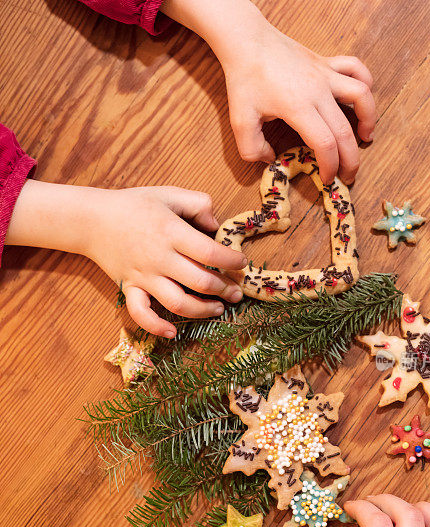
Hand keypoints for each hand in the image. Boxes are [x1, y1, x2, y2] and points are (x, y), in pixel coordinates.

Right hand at [7, 180, 246, 337]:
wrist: (91, 219)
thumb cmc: (133, 205)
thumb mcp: (168, 194)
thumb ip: (198, 203)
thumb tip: (217, 225)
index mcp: (170, 232)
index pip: (209, 252)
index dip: (231, 261)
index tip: (241, 263)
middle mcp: (159, 258)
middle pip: (200, 282)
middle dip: (224, 290)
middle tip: (236, 293)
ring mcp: (143, 276)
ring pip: (178, 303)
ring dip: (203, 310)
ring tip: (218, 309)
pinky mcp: (129, 289)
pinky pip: (141, 314)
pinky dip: (156, 327)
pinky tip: (173, 332)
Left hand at [162, 0, 374, 184]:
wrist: (247, 41)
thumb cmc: (244, 80)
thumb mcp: (240, 120)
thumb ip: (252, 149)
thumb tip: (271, 160)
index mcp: (298, 108)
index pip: (325, 145)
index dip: (330, 167)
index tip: (326, 179)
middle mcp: (318, 91)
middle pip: (345, 130)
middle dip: (351, 159)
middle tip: (348, 175)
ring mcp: (325, 74)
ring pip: (362, 95)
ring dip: (369, 118)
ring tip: (366, 136)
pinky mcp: (326, 62)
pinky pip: (355, 69)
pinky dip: (365, 82)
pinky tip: (361, 99)